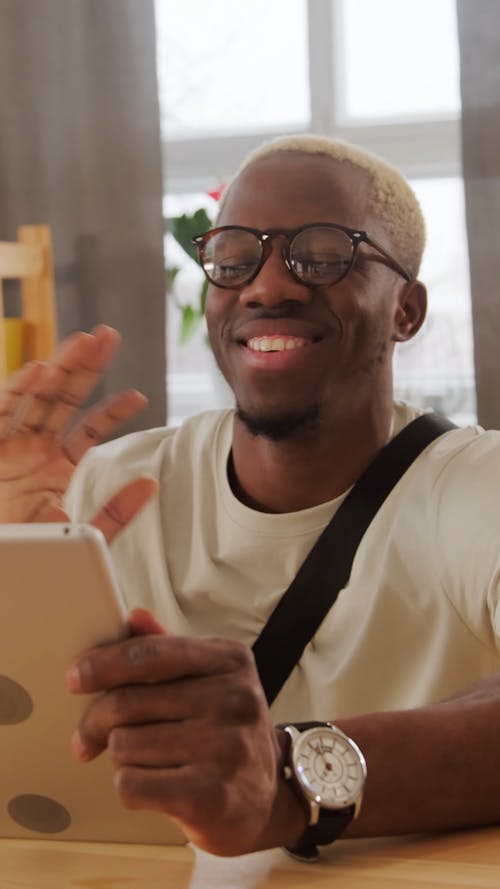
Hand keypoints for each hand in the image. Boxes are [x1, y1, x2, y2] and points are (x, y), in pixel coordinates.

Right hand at [0, 325, 155, 539]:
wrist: (2, 568)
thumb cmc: (28, 553)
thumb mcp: (78, 534)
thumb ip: (114, 512)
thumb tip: (150, 485)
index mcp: (56, 467)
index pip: (89, 429)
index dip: (113, 410)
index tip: (140, 396)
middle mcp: (32, 450)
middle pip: (63, 398)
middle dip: (86, 366)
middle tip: (109, 336)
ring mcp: (8, 446)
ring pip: (35, 396)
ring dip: (58, 366)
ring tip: (84, 340)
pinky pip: (0, 413)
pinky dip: (16, 390)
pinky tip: (38, 370)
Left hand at [66, 610, 305, 854]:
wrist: (266, 797)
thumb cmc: (226, 732)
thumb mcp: (210, 679)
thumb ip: (169, 648)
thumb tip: (134, 617)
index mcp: (230, 659)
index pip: (151, 654)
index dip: (103, 664)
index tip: (75, 677)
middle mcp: (234, 699)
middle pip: (127, 702)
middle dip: (96, 721)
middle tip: (86, 738)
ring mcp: (225, 747)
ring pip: (125, 745)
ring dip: (122, 756)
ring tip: (145, 760)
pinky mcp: (209, 795)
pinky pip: (131, 785)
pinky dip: (129, 787)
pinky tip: (152, 785)